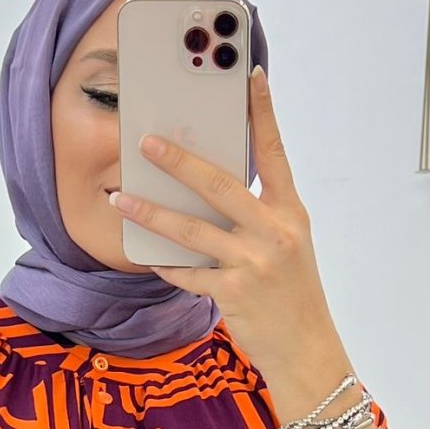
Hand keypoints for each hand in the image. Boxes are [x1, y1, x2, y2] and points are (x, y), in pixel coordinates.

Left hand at [109, 66, 342, 375]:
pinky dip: (164, 263)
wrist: (309, 352)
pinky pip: (187, 272)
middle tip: (146, 142)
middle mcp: (274, 233)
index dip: (263, 113)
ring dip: (151, 212)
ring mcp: (254, 263)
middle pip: (220, 185)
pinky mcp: (234, 293)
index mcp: (290, 214)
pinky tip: (143, 254)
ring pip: (191, 229)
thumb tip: (209, 192)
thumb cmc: (294, 297)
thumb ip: (258, 218)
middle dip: (179, 161)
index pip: (276, 153)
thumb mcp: (288, 248)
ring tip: (120, 197)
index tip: (251, 76)